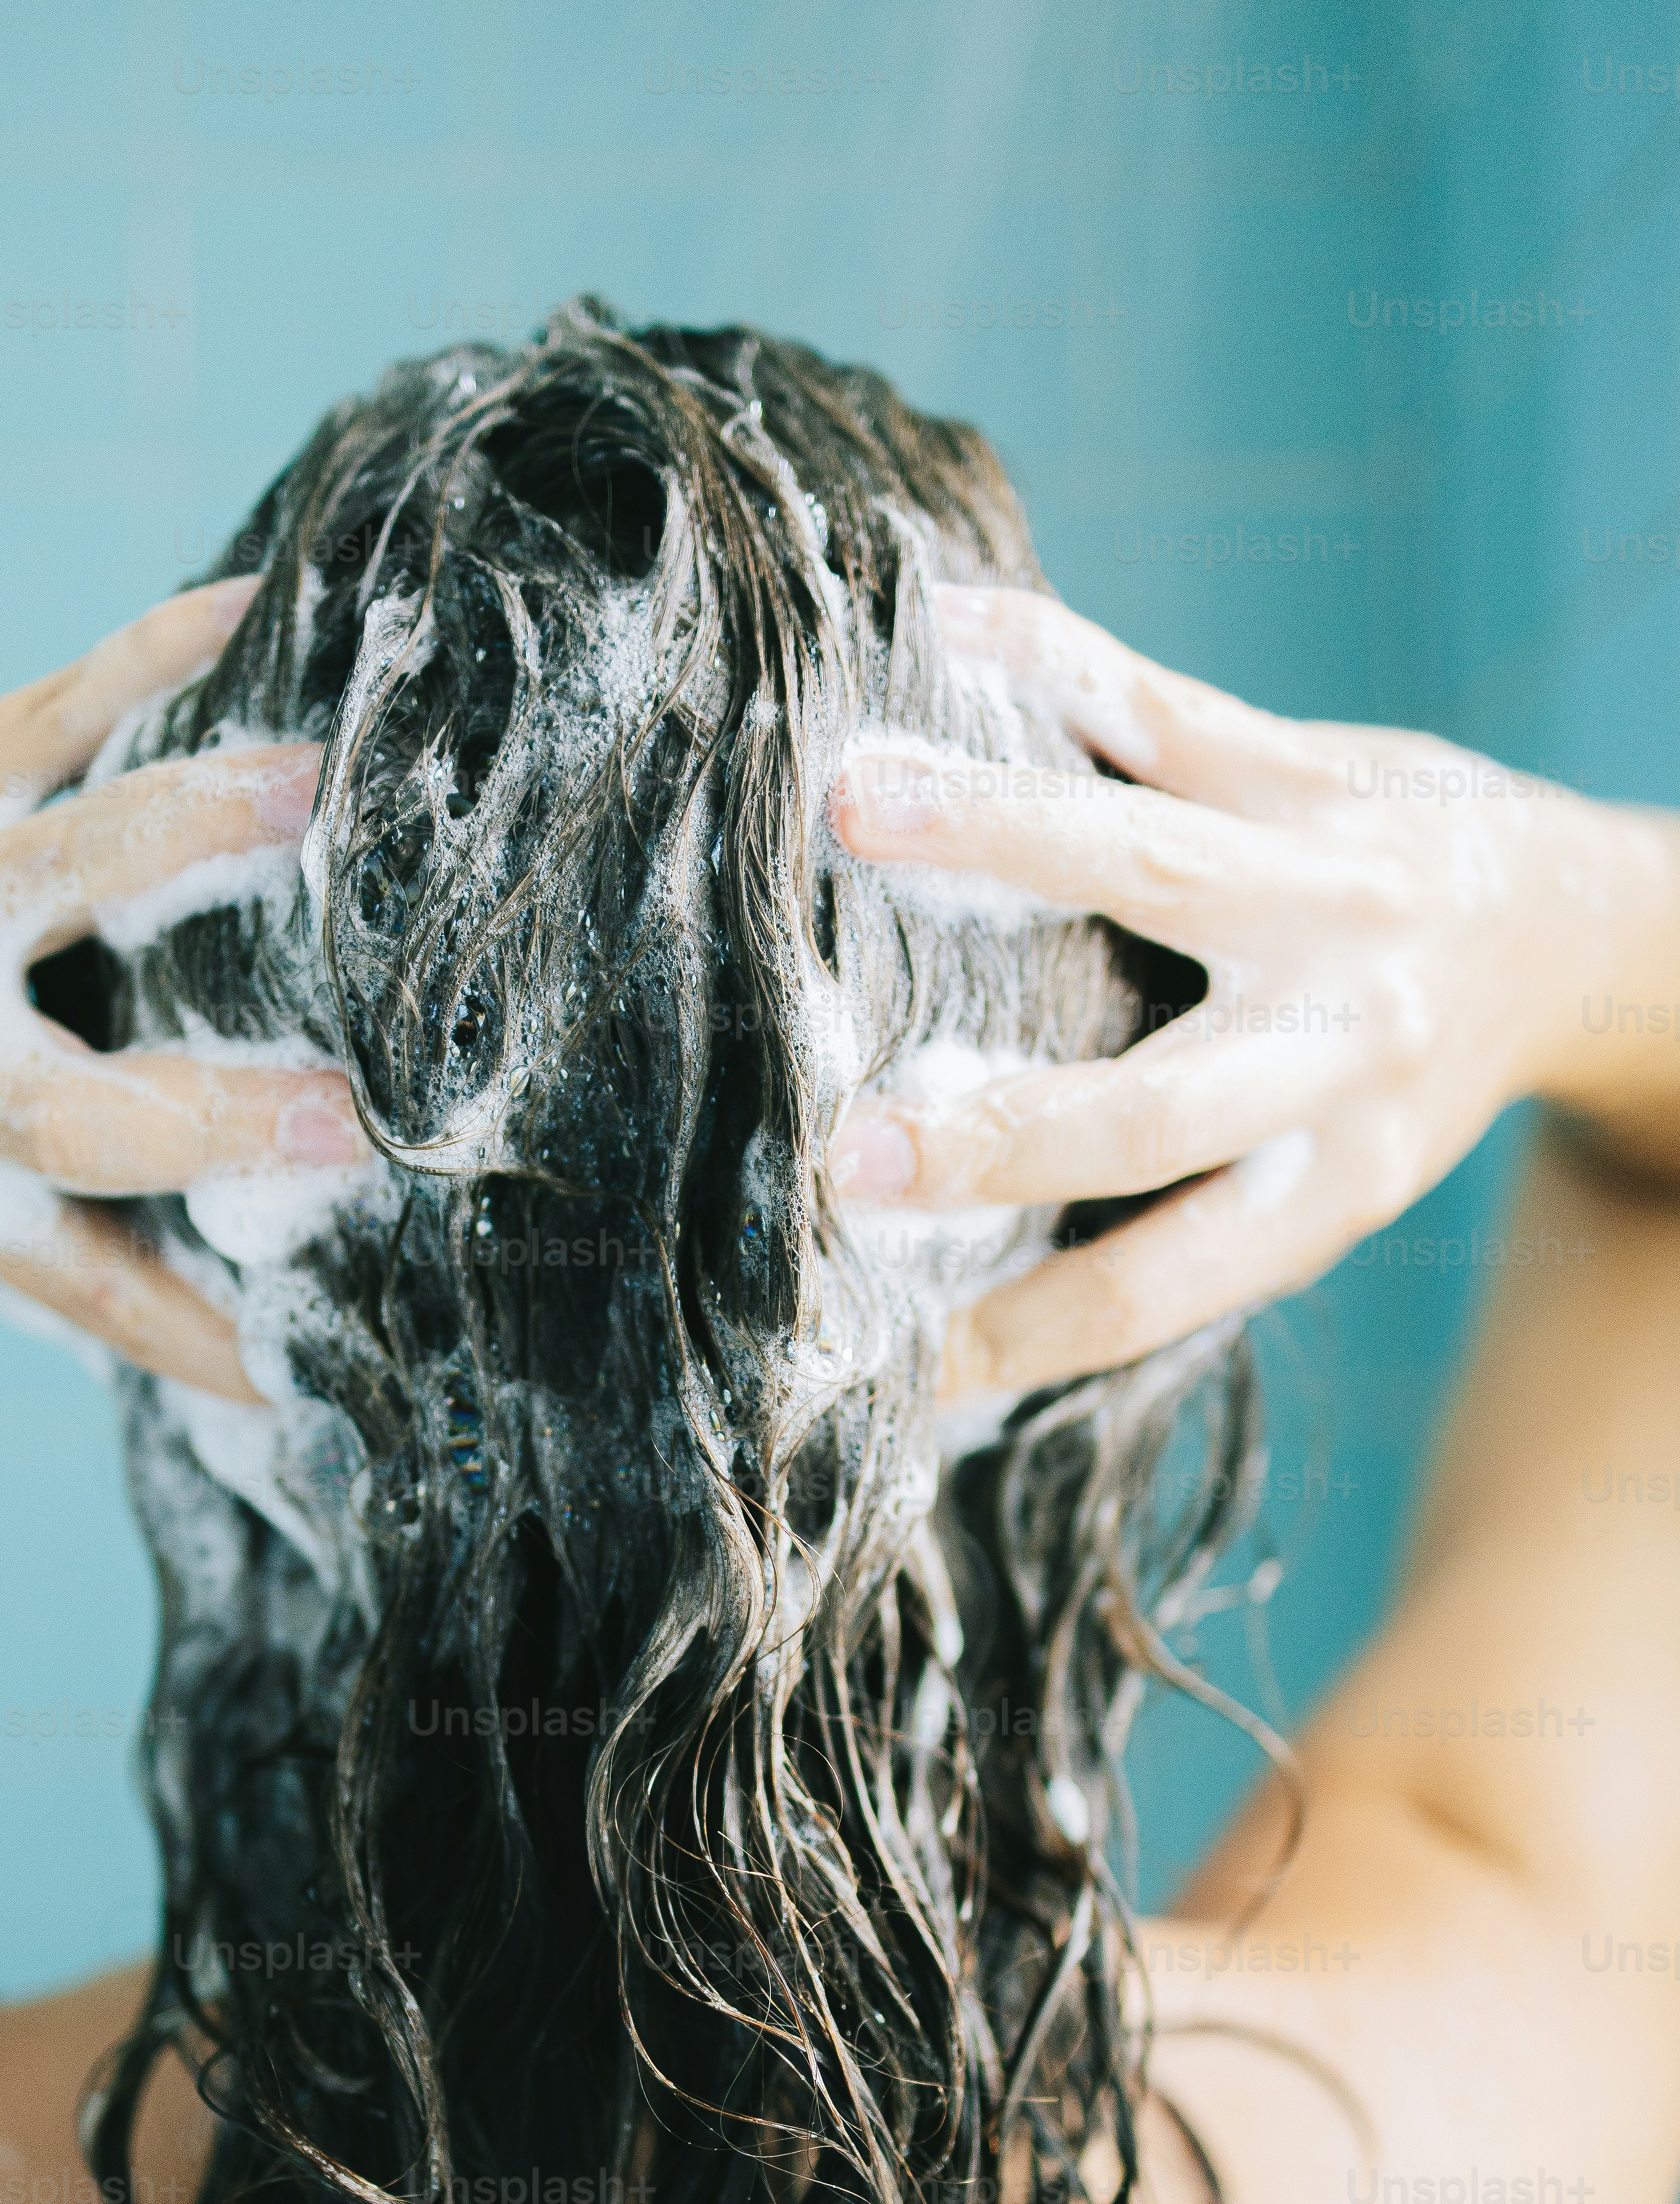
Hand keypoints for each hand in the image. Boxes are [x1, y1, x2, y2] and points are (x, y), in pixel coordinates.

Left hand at [0, 579, 361, 1400]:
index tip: (299, 1369)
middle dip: (214, 1121)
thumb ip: (63, 1275)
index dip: (187, 1337)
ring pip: (63, 873)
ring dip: (189, 830)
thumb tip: (238, 1377)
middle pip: (74, 1113)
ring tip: (306, 795)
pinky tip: (241, 612)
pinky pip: (44, 715)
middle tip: (344, 1117)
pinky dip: (148, 660)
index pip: (82, 1283)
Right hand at [828, 586, 1679, 1400]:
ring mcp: (1329, 891)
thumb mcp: (1323, 1182)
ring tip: (855, 803)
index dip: (1023, 1335)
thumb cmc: (1391, 1082)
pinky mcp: (1313, 770)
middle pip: (1152, 1111)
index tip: (898, 1366)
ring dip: (993, 830)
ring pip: (1148, 861)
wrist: (1567, 930)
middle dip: (996, 1140)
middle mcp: (1338, 1048)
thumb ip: (1174, 1229)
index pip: (1157, 1284)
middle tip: (850, 1158)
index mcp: (1329, 1182)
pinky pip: (1165, 708)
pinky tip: (943, 624)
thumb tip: (961, 1329)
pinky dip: (1049, 663)